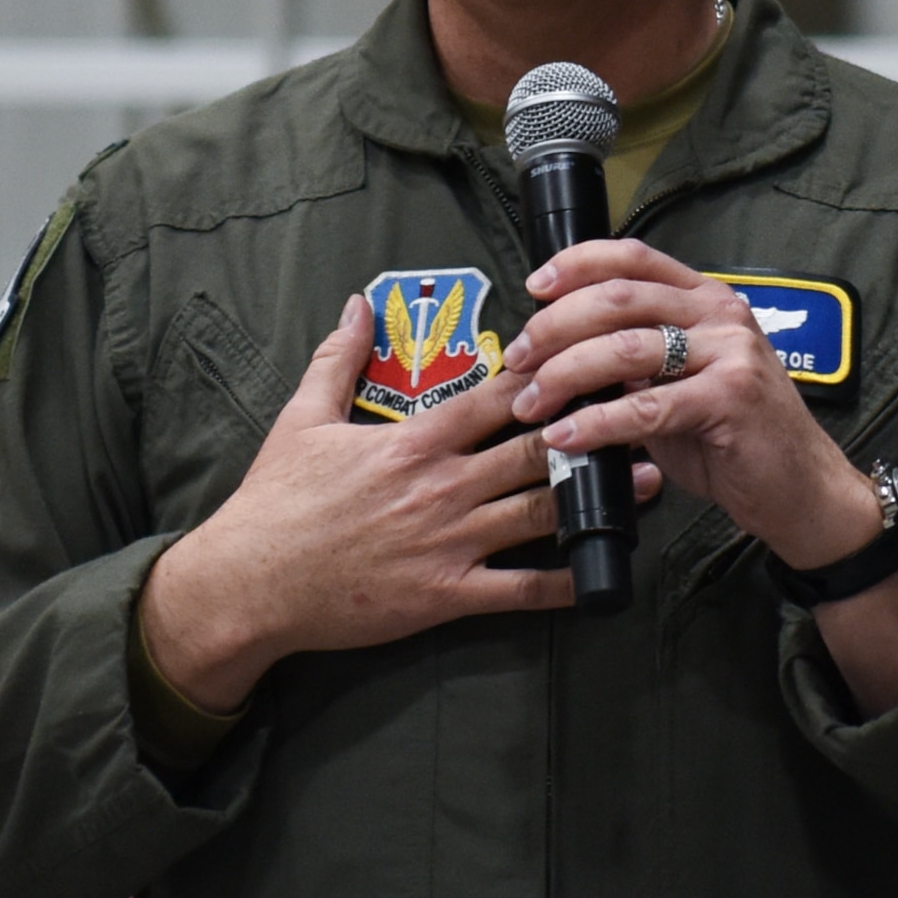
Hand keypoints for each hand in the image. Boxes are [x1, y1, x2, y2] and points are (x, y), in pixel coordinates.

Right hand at [140, 293, 662, 712]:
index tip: (591, 356)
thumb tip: (358, 302)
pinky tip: (603, 568)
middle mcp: (441, 486)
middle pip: (534, 448)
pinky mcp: (447, 596)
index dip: (550, 374)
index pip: (497, 397)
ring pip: (540, 510)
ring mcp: (449, 543)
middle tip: (642, 409)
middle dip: (592, 427)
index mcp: (413, 440)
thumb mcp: (301, 418)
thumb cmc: (275, 502)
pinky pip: (521, 589)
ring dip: (598, 495)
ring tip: (649, 477)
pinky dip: (567, 578)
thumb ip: (338, 357)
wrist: (248, 584)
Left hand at [504, 240, 879, 568]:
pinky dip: (596, 422)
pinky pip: (646, 407)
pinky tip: (567, 436)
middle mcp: (720, 315)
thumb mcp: (680, 386)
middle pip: (618, 299)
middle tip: (518, 358)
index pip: (634, 258)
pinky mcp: (731, 399)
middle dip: (554, 326)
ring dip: (564, 375)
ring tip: (532, 402)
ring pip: (625, 348)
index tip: (535, 287)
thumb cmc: (737, 440)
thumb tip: (559, 358)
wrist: (802, 491)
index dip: (577, 264)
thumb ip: (633, 365)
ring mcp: (730, 353)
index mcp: (706, 300)